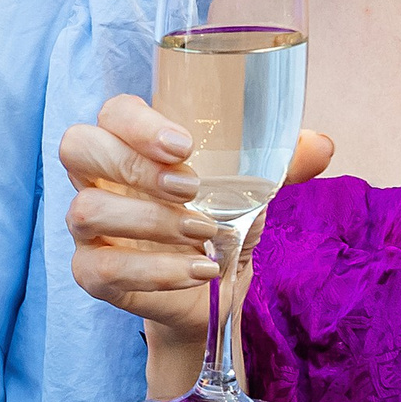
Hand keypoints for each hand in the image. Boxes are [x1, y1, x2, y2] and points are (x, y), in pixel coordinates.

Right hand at [59, 96, 333, 338]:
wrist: (211, 288)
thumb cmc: (221, 220)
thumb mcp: (251, 188)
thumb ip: (281, 163)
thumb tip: (322, 145)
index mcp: (129, 143)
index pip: (112, 113)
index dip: (138, 124)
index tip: (184, 146)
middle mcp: (98, 178)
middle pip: (78, 147)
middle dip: (132, 164)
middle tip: (190, 188)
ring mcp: (88, 228)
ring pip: (87, 210)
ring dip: (150, 221)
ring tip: (205, 233)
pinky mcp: (91, 273)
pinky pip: (102, 268)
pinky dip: (155, 271)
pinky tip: (198, 271)